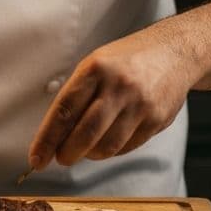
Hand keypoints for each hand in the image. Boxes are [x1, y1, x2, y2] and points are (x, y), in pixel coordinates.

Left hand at [27, 28, 196, 168]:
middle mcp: (118, 86)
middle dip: (67, 152)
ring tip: (83, 150)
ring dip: (90, 155)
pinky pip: (127, 147)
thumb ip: (78, 95)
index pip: (64, 110)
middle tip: (60, 158)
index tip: (37, 157)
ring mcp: (140, 104)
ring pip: (107, 146)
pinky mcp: (157, 119)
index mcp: (95, 69)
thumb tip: (55, 133)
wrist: (174, 52)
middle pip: (86, 132)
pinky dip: (112, 151)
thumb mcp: (96, 64)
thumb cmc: (126, 60)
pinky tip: (106, 143)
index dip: (47, 139)